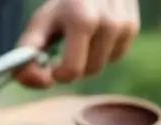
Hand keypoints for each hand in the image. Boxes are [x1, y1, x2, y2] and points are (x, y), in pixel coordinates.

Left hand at [16, 0, 139, 87]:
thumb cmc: (61, 8)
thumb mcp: (40, 24)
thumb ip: (27, 54)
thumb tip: (34, 80)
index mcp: (81, 20)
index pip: (71, 70)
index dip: (56, 76)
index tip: (50, 66)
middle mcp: (108, 21)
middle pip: (88, 71)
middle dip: (72, 67)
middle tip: (64, 50)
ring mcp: (124, 23)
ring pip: (101, 66)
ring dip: (87, 61)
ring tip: (79, 40)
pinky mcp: (132, 26)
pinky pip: (115, 57)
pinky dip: (102, 53)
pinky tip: (95, 36)